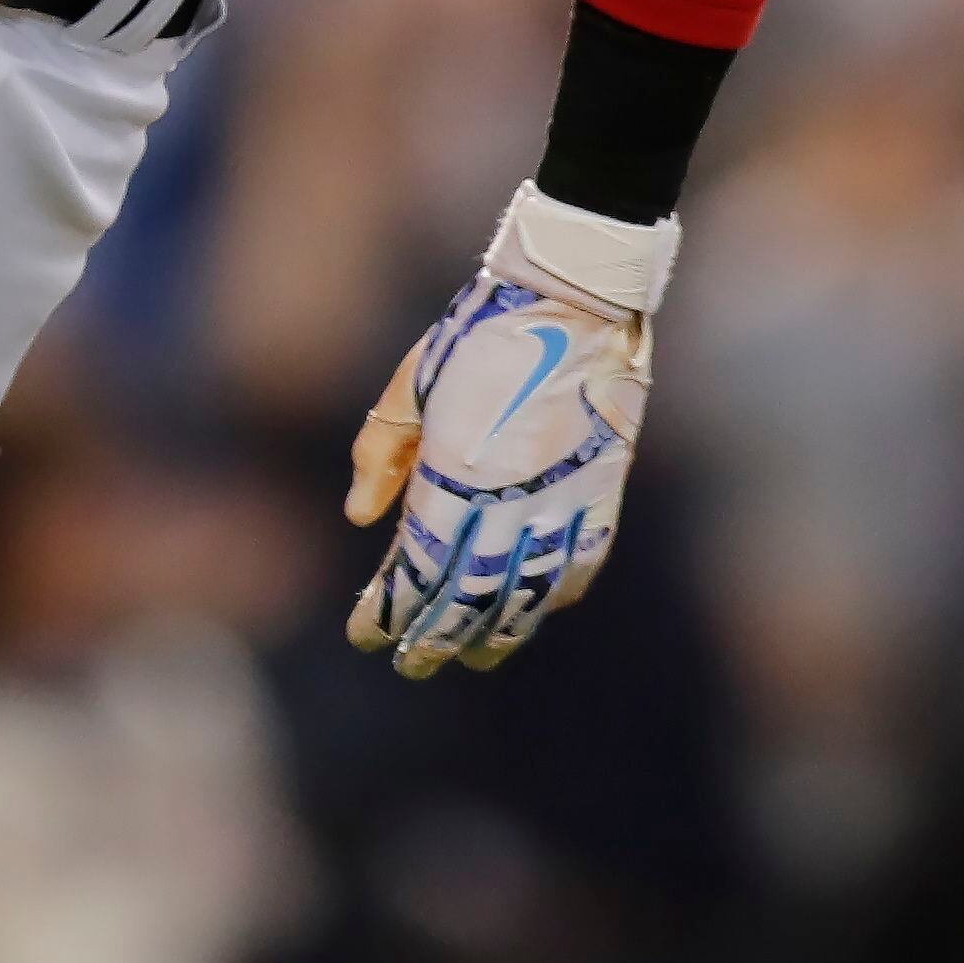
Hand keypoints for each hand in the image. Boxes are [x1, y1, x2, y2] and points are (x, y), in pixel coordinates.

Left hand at [344, 184, 674, 676]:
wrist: (577, 299)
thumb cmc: (480, 332)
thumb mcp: (412, 382)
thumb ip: (381, 451)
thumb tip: (360, 518)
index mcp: (454, 472)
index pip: (417, 570)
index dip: (389, 611)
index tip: (365, 636)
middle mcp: (508, 501)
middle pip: (467, 597)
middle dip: (433, 638)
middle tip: (410, 663)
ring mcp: (561, 502)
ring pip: (526, 596)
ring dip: (494, 632)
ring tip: (469, 657)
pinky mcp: (602, 496)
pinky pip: (579, 565)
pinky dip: (556, 596)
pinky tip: (537, 611)